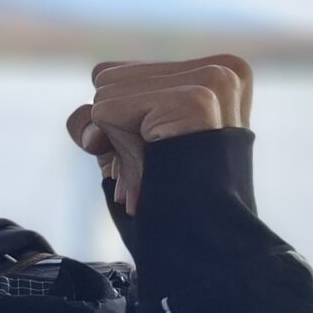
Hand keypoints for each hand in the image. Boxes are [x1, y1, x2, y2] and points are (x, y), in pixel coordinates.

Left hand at [66, 55, 251, 214]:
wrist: (203, 243)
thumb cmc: (167, 196)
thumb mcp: (127, 145)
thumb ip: (96, 118)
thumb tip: (90, 133)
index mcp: (216, 71)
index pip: (115, 73)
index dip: (116, 119)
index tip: (150, 152)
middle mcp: (221, 69)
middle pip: (106, 79)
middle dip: (115, 133)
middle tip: (152, 167)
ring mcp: (212, 81)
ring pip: (103, 96)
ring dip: (118, 146)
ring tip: (155, 171)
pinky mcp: (195, 101)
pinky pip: (105, 112)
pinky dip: (117, 150)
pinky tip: (152, 171)